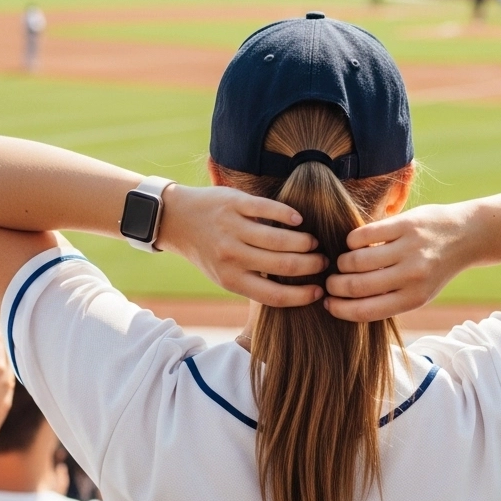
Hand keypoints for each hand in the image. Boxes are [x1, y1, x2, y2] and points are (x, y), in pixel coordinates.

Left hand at [164, 185, 327, 307]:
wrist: (177, 219)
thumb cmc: (208, 251)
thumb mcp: (224, 274)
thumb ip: (253, 280)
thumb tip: (293, 291)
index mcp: (230, 279)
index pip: (274, 295)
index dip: (301, 296)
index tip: (319, 291)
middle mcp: (232, 256)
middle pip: (283, 265)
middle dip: (310, 265)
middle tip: (323, 262)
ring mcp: (233, 228)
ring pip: (280, 239)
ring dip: (304, 242)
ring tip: (314, 242)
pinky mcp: (235, 203)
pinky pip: (268, 210)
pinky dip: (288, 216)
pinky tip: (299, 220)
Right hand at [325, 204, 468, 321]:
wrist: (467, 235)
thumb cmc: (435, 267)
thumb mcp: (419, 292)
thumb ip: (389, 299)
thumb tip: (347, 305)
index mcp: (414, 298)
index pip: (366, 311)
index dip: (340, 309)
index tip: (328, 304)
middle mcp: (412, 276)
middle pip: (356, 286)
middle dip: (335, 285)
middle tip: (329, 281)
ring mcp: (409, 249)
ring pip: (356, 260)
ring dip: (342, 262)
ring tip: (342, 262)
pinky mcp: (406, 225)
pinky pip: (363, 235)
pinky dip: (352, 241)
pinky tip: (354, 243)